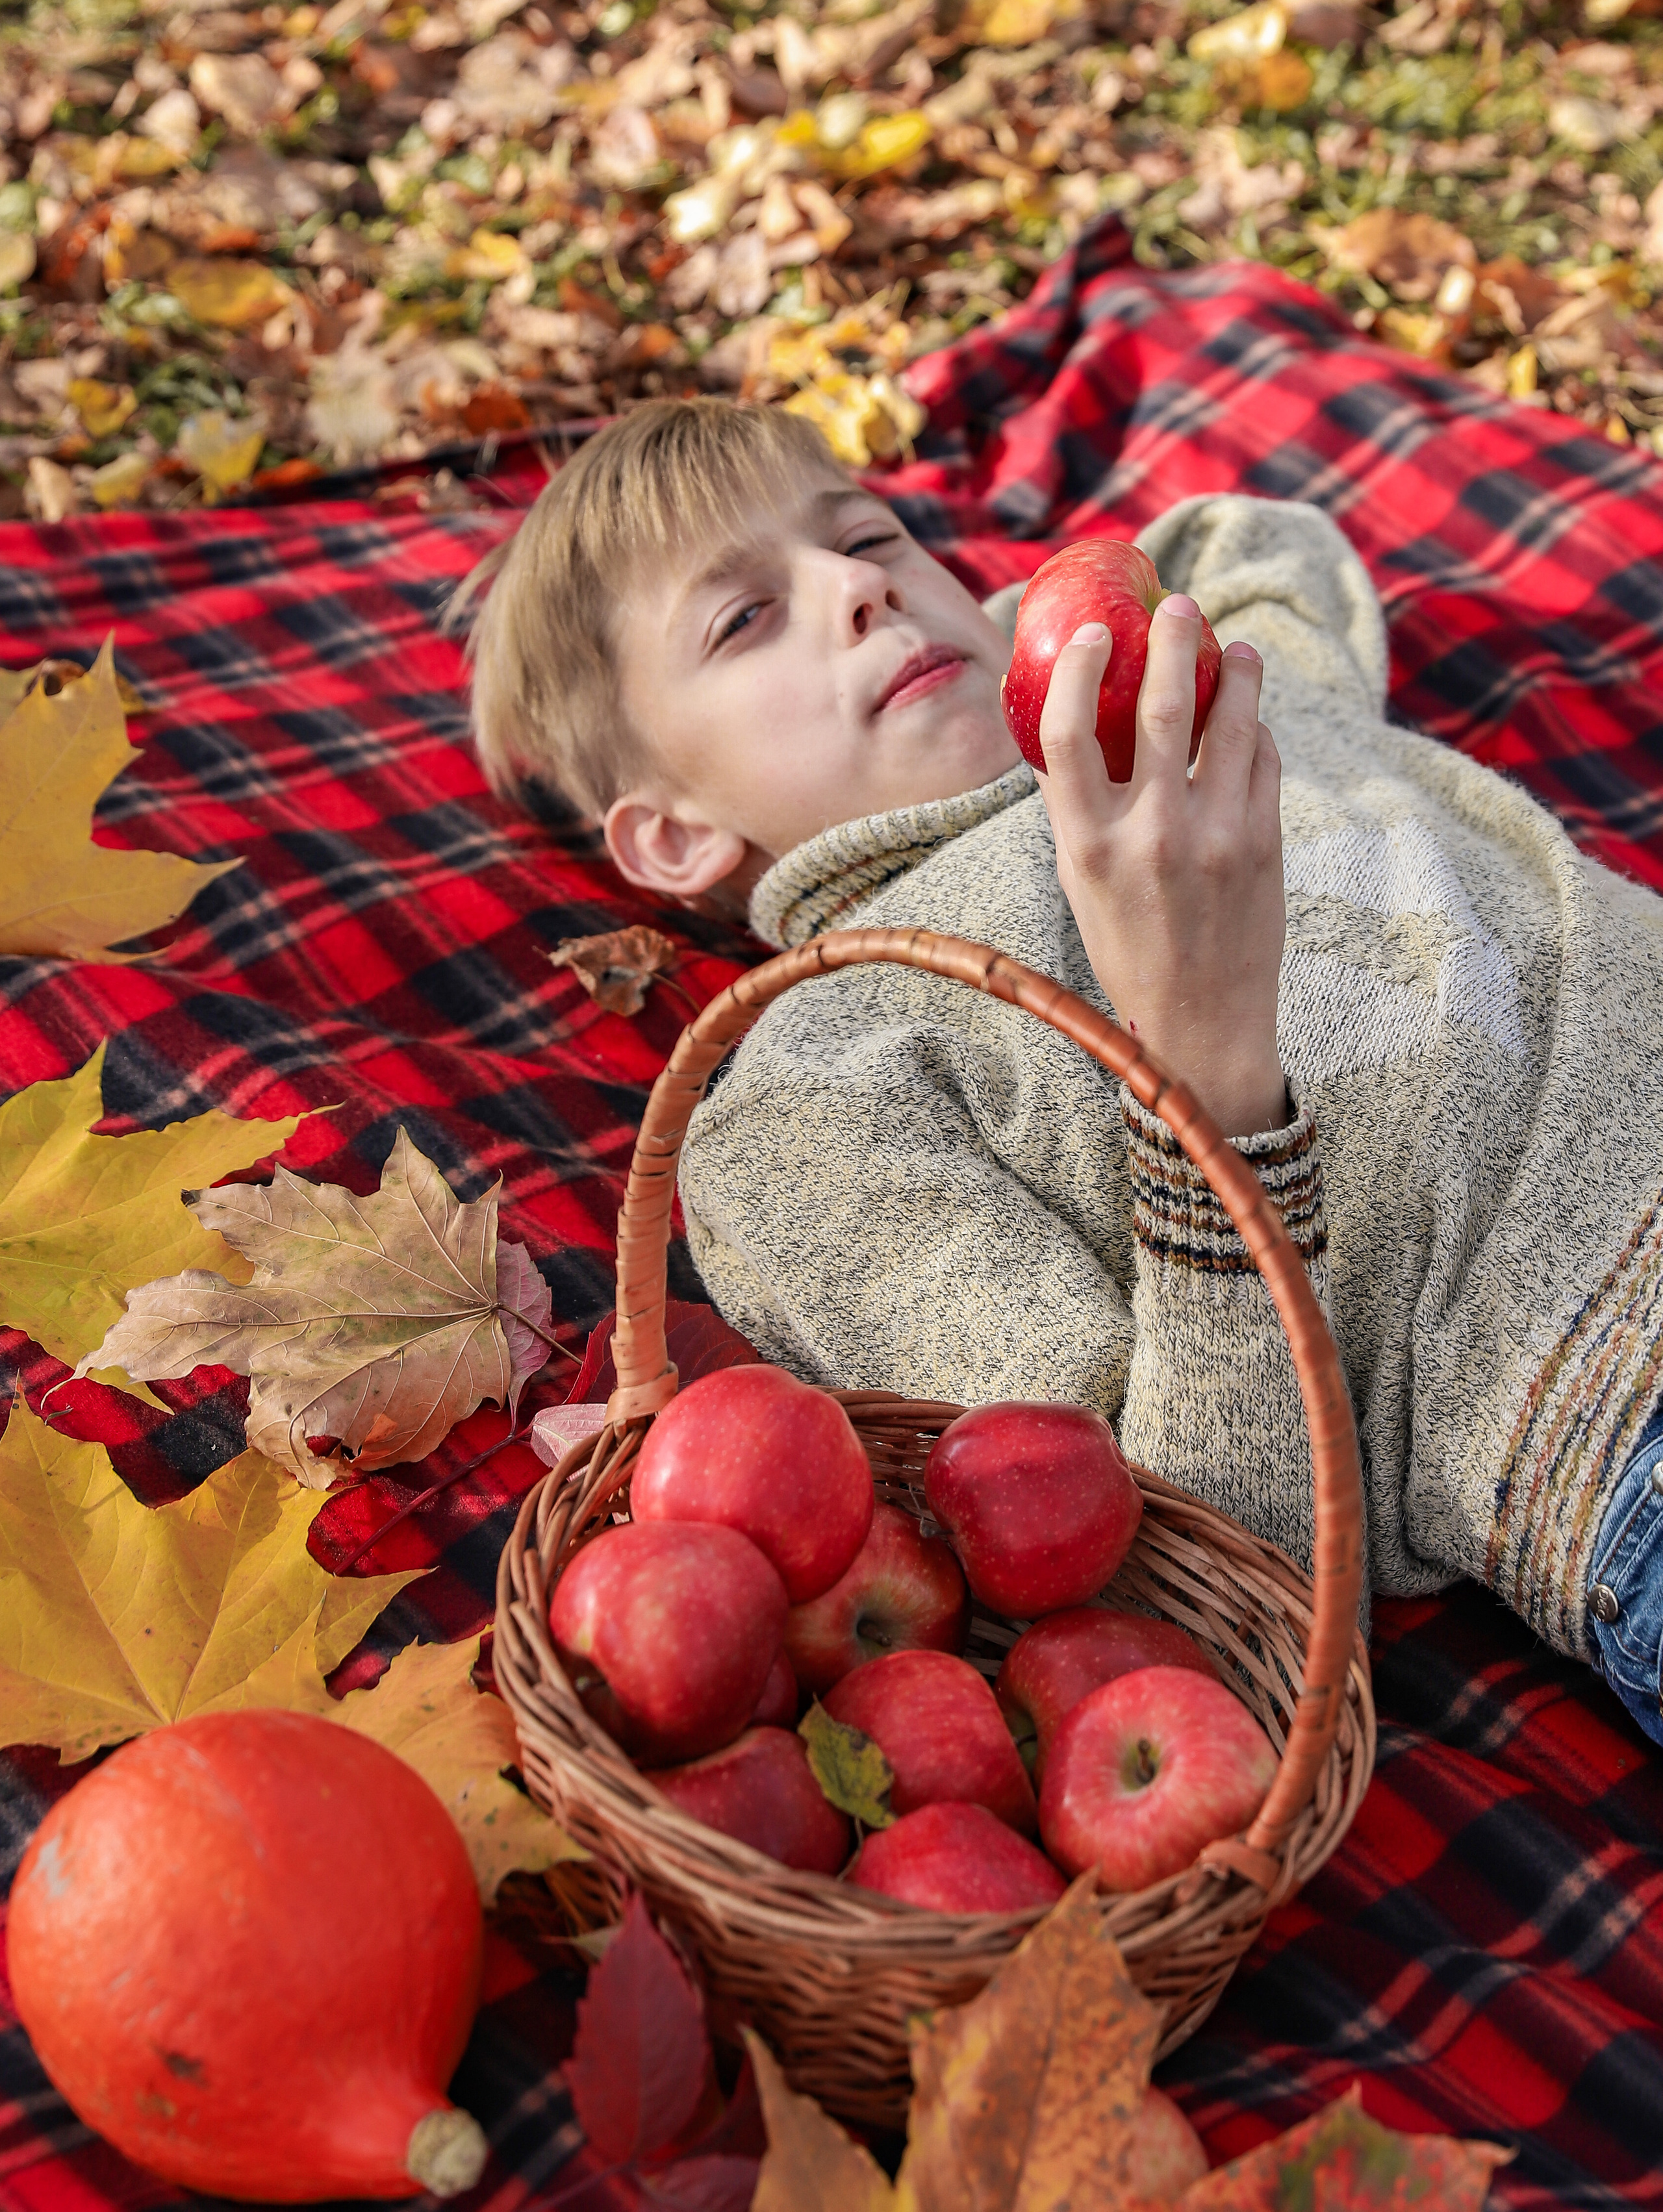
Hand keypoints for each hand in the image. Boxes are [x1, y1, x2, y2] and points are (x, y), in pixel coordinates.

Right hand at [1034, 597, 1286, 1138]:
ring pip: (1230, 722)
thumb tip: (1063, 718)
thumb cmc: (1128, 946)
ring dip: (1236, 673)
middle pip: (1160, 706)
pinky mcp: (1263, 843)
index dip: (1076, 668)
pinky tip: (1250, 722)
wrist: (1201, 1023)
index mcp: (1088, 845)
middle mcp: (1150, 835)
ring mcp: (1213, 837)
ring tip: (1236, 650)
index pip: (1068, 732)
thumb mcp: (1082, 882)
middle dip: (1172, 641)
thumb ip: (1075, 807)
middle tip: (1179, 606)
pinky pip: (1262, 762)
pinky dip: (1255, 733)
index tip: (1093, 632)